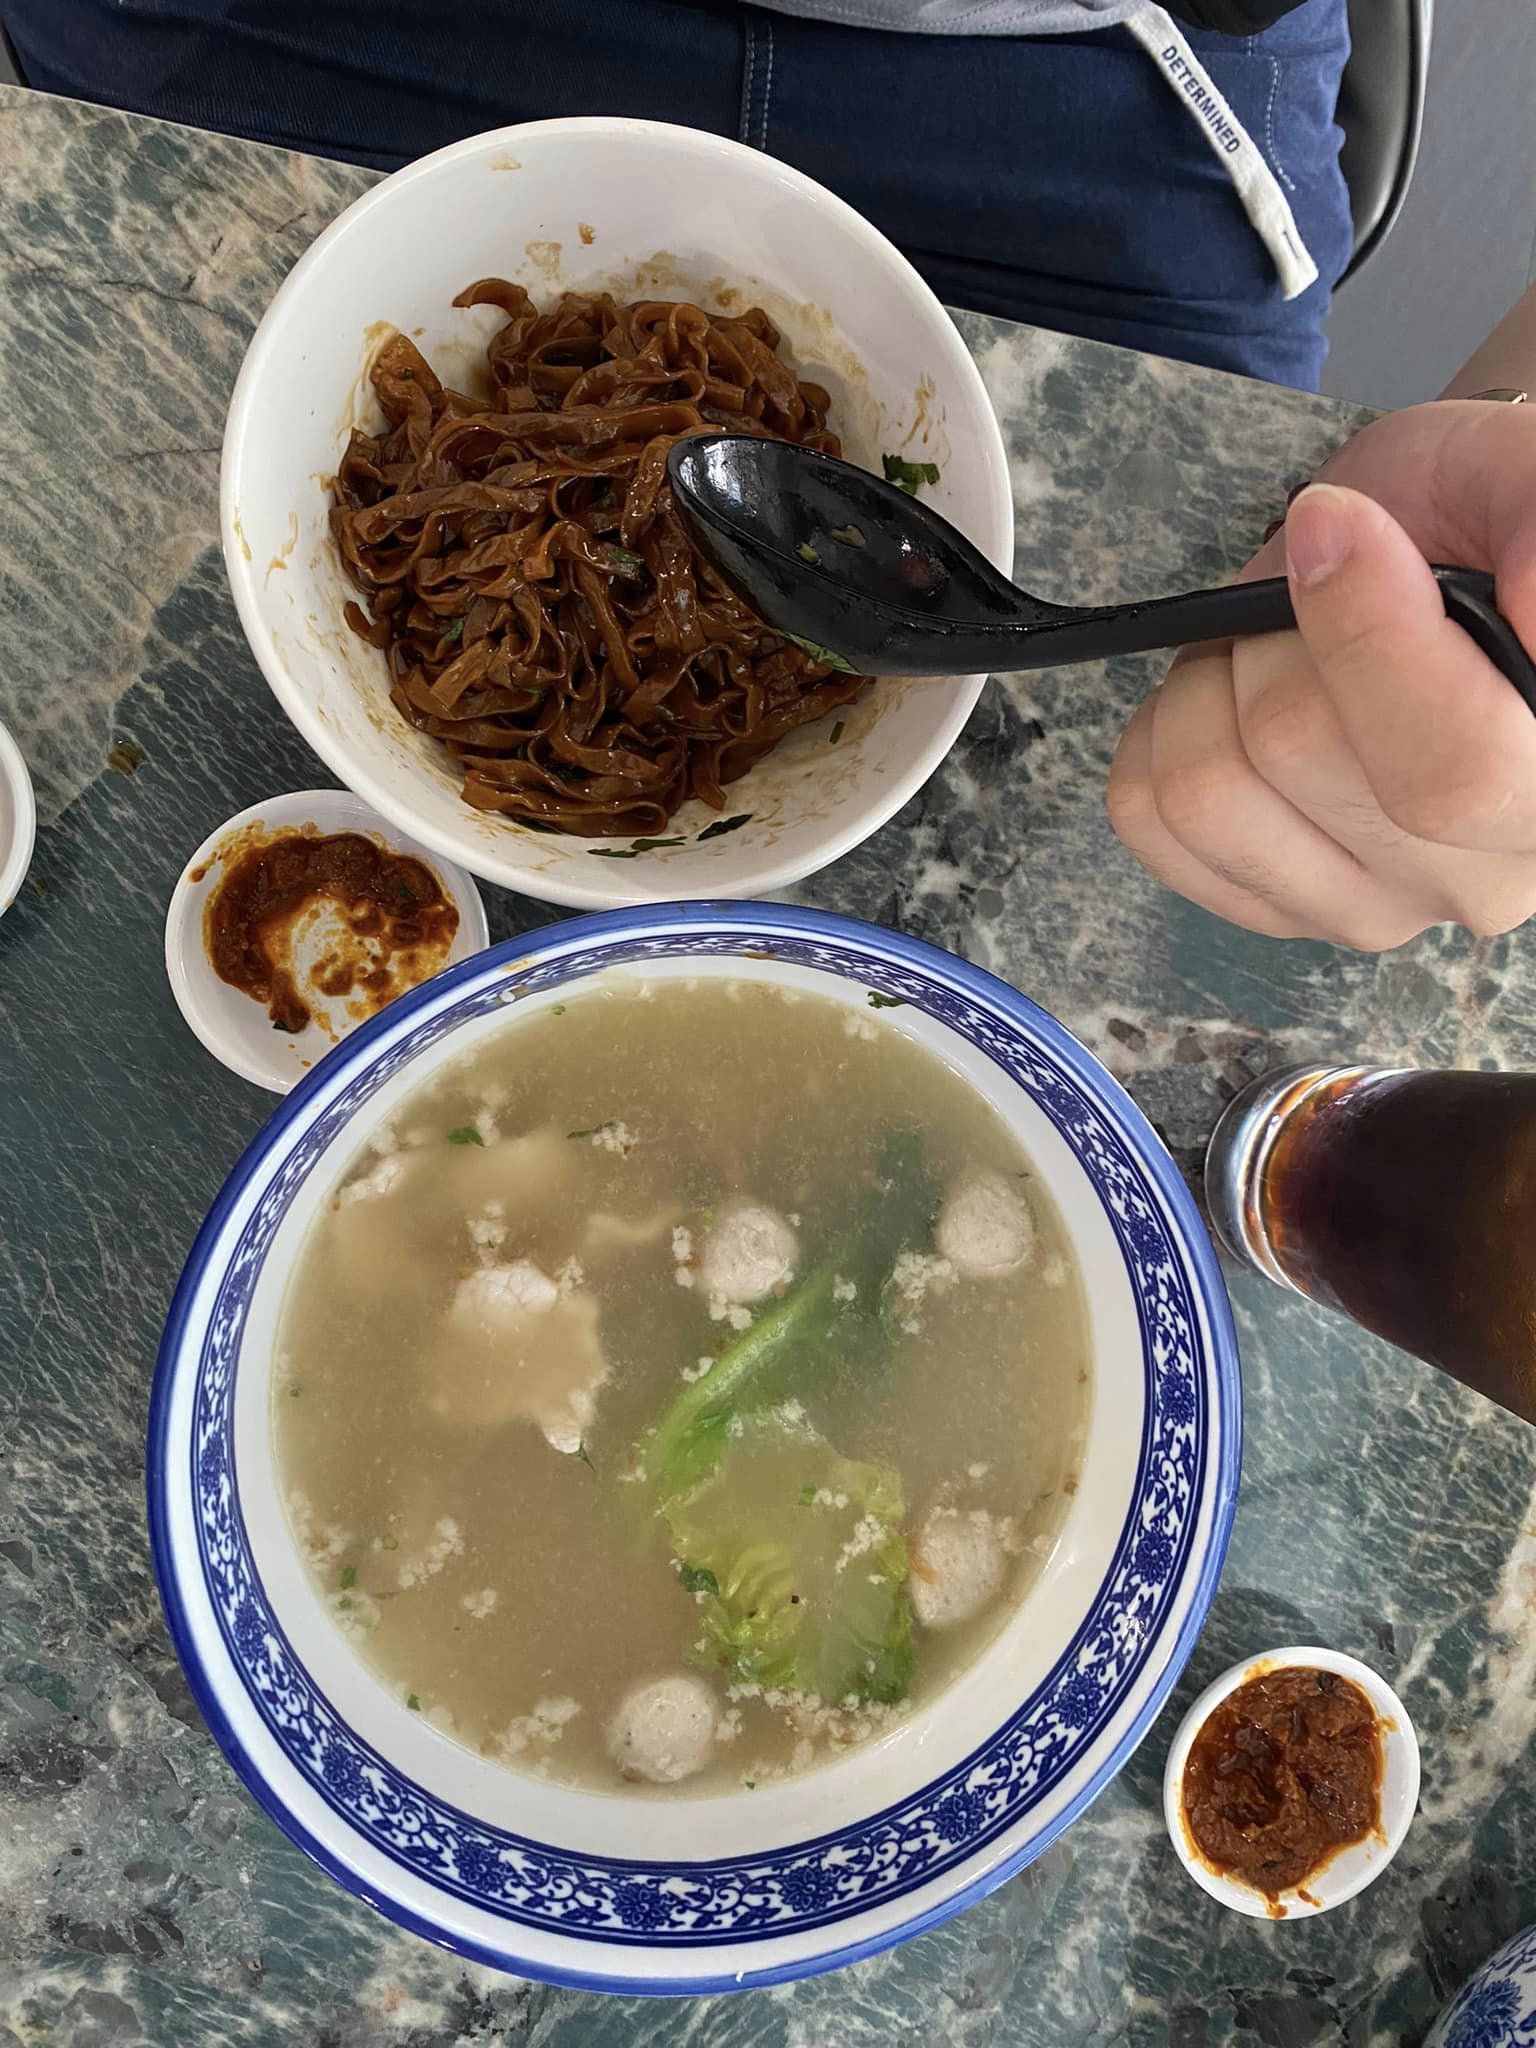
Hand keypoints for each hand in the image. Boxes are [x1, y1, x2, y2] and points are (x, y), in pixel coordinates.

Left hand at [1106, 400, 1535, 947]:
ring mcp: (1371, 908)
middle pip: (1298, 753)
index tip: (1335, 522)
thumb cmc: (1490, 528)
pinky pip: (1150, 822)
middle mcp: (1481, 877)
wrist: (1432, 572)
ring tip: (1267, 645)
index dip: (1367, 639)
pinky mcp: (1274, 909)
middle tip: (1321, 586)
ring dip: (1206, 684)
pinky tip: (1221, 700)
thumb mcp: (1524, 478)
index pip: (1455, 770)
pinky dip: (1156, 734)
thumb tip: (1527, 611)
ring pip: (1207, 795)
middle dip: (1278, 633)